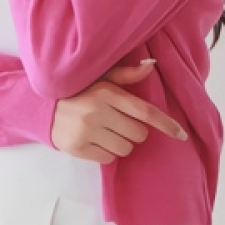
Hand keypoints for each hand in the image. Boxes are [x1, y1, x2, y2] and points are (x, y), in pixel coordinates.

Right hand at [50, 60, 188, 163]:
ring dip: (121, 144)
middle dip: (134, 132)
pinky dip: (106, 153)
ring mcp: (87, 132)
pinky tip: (96, 142)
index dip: (165, 124)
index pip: (144, 111)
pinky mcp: (78, 149)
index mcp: (107, 93)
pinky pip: (108, 159)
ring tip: (106, 133)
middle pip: (137, 135)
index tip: (181, 135)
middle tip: (119, 125)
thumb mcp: (100, 79)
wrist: (43, 109)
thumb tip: (151, 66)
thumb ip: (126, 75)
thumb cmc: (78, 93)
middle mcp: (98, 112)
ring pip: (124, 149)